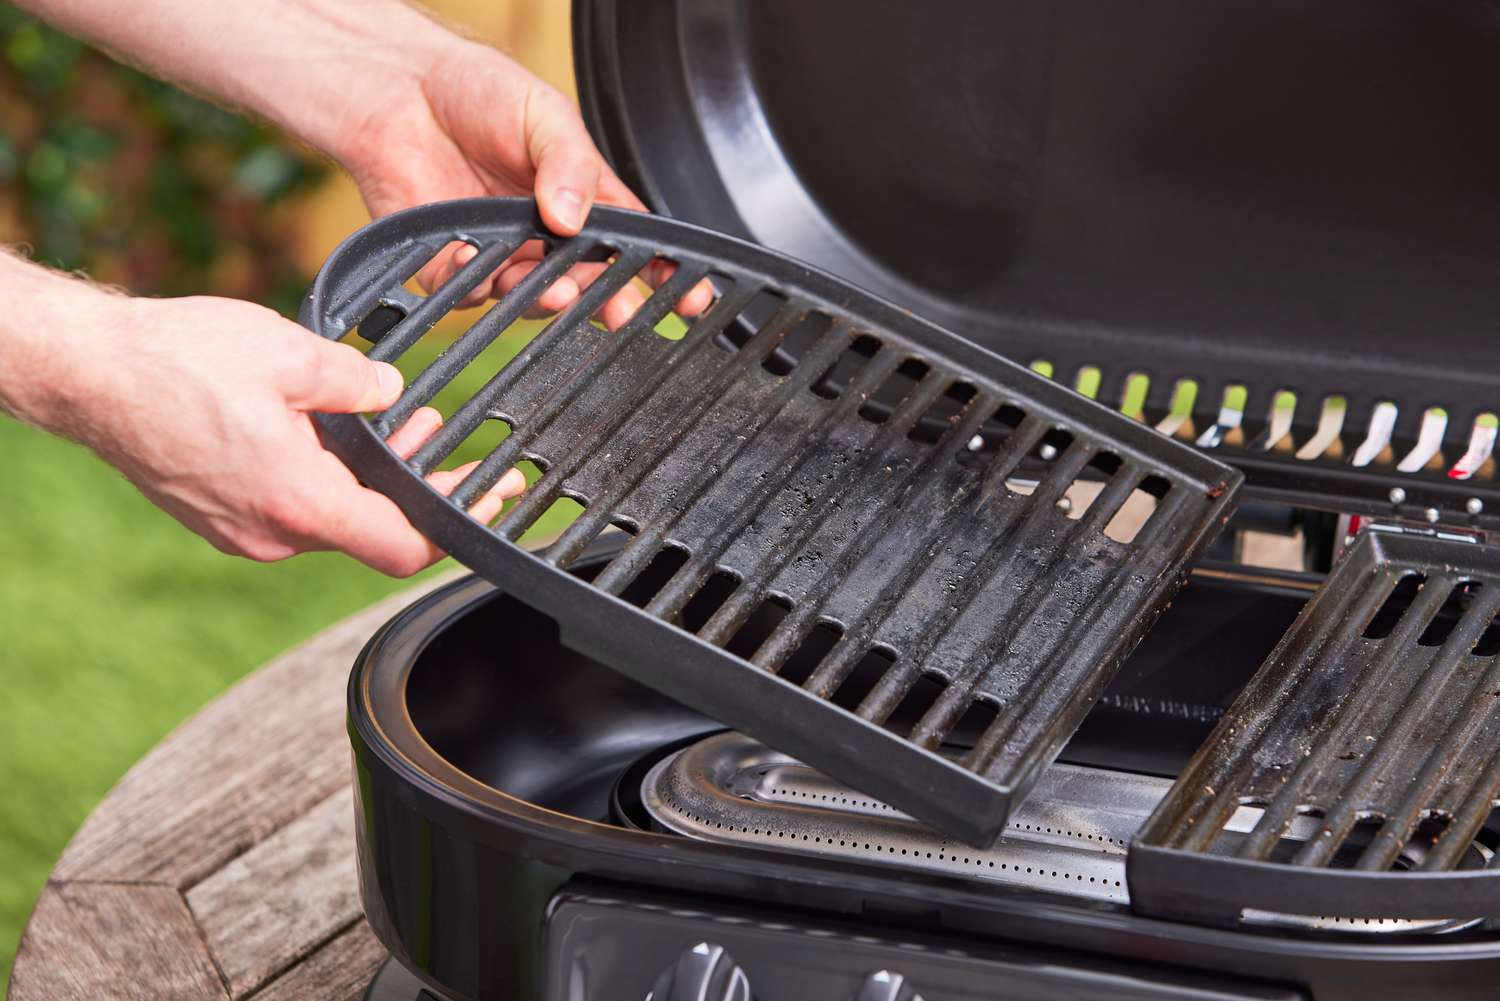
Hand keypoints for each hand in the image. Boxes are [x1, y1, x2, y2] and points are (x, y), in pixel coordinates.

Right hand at [66, 292, 523, 575]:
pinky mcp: (222, 518)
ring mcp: (244, 532)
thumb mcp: (290, 353)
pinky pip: (293, 508)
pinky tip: (335, 432)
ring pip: (332, 516)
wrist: (87, 373)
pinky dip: (325, 478)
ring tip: (405, 423)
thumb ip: (356, 380)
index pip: (403, 546)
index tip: (487, 500)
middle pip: (373, 530)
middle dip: (418, 485)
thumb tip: (392, 393)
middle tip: (452, 443)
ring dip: (372, 476)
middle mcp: (274, 533)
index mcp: (301, 500)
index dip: (455, 528)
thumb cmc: (175, 361)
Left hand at [331, 39, 712, 323]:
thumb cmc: (477, 92)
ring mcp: (500, 255)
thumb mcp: (545, 114)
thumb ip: (569, 165)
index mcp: (582, 199)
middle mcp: (544, 236)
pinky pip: (467, 292)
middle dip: (610, 304)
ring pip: (531, 298)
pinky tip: (473, 256)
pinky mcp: (450, 267)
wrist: (397, 88)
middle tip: (621, 311)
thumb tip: (573, 216)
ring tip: (558, 290)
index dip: (663, 273)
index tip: (691, 296)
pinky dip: (474, 284)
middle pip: (588, 284)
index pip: (632, 244)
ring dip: (546, 300)